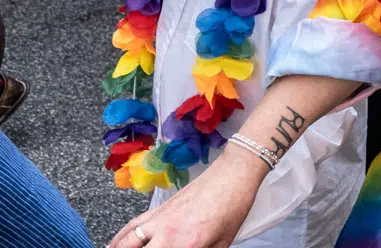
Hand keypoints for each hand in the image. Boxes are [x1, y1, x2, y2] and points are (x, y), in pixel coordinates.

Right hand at [108, 147, 262, 247]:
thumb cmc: (233, 206)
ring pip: (125, 242)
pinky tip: (113, 244)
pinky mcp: (158, 208)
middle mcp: (167, 233)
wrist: (234, 174)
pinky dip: (119, 237)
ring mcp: (159, 219)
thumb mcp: (223, 243)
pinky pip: (131, 225)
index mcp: (187, 245)